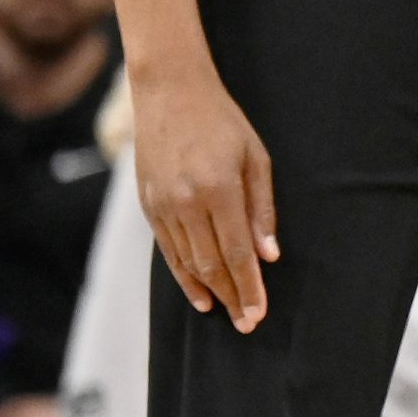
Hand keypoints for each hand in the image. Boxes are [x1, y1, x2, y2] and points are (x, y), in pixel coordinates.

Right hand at [134, 65, 277, 332]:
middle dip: (232, 296)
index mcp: (218, 189)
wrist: (170, 93)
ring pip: (187, 262)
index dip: (249, 286)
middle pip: (211, 264)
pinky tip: (198, 293)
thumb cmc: (222, 121)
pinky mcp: (147, 206)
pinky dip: (183, 275)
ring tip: (227, 312)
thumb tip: (270, 254)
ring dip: (209, 291)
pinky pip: (168, 251)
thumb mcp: (255, 157)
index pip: (237, 252)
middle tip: (248, 323)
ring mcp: (162, 206)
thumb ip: (262, 208)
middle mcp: (186, 203)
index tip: (259, 313)